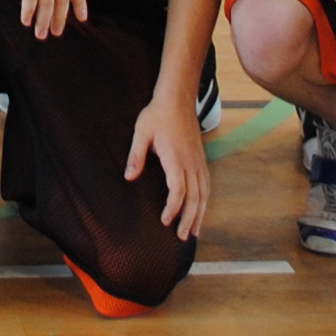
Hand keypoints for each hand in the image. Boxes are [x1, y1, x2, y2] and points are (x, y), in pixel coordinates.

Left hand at [124, 86, 211, 239]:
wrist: (177, 98)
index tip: (165, 221)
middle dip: (190, 219)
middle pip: (194, 197)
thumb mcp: (141, 132)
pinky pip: (206, 185)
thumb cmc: (157, 115)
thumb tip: (129, 177)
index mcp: (175, 157)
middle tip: (183, 237)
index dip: (173, 208)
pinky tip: (201, 211)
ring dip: (200, 214)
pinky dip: (205, 201)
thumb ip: (136, 155)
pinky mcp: (200, 159)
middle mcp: (190, 162)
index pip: (178, 189)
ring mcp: (198, 161)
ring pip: (203, 193)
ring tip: (194, 232)